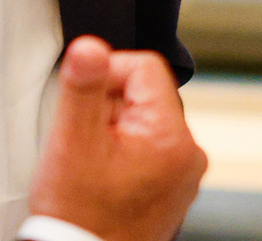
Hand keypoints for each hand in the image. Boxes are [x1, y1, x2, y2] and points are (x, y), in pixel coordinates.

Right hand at [28, 36, 206, 240]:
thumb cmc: (80, 216)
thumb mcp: (71, 143)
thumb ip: (82, 88)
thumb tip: (89, 45)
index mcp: (173, 136)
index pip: (143, 66)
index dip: (105, 76)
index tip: (83, 109)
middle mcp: (190, 153)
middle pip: (143, 94)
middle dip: (107, 108)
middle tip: (85, 145)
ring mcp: (184, 173)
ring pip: (142, 120)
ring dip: (112, 132)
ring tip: (93, 166)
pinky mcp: (174, 187)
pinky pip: (147, 147)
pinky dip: (122, 153)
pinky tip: (104, 178)